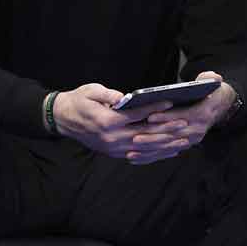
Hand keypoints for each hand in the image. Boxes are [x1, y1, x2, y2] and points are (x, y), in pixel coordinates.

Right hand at [53, 83, 184, 163]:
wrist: (61, 118)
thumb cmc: (77, 101)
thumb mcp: (90, 91)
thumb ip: (109, 95)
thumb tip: (125, 98)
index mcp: (106, 121)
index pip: (136, 115)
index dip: (154, 108)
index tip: (170, 103)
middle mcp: (111, 137)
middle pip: (145, 134)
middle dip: (167, 129)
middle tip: (185, 124)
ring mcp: (112, 147)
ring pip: (144, 148)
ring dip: (165, 145)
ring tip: (183, 141)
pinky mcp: (112, 152)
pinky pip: (138, 155)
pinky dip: (154, 153)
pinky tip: (168, 150)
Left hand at [140, 72, 233, 154]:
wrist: (219, 105)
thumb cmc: (208, 91)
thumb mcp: (211, 81)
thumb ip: (209, 78)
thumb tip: (208, 78)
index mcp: (202, 113)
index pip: (182, 116)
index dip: (166, 117)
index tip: (149, 117)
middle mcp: (198, 129)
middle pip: (173, 134)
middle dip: (153, 136)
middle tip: (134, 137)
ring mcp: (192, 138)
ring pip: (168, 145)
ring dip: (150, 148)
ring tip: (132, 149)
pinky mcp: (185, 144)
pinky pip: (167, 152)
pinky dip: (151, 155)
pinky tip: (135, 157)